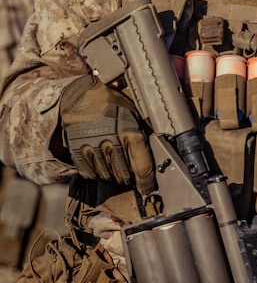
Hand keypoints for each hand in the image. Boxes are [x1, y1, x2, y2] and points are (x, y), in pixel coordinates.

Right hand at [60, 74, 155, 194]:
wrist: (81, 95)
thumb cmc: (111, 104)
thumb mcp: (132, 113)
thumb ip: (140, 134)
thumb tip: (151, 157)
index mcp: (130, 131)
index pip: (142, 166)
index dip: (146, 182)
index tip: (147, 188)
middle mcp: (112, 140)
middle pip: (123, 174)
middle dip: (127, 178)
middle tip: (128, 177)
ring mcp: (94, 146)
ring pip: (106, 174)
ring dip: (112, 176)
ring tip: (114, 171)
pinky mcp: (78, 149)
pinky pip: (89, 172)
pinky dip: (95, 173)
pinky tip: (99, 167)